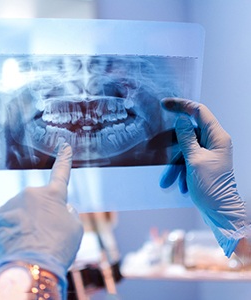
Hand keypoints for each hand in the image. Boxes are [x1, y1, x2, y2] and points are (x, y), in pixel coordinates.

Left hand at [0, 143, 82, 290]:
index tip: (65, 146)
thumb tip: (62, 209)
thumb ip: (69, 213)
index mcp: (54, 194)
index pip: (61, 173)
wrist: (31, 266)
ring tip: (31, 240)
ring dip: (26, 221)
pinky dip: (13, 228)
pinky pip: (9, 218)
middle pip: (39, 201)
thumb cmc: (58, 247)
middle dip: (41, 212)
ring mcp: (14, 202)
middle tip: (44, 233)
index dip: (64, 159)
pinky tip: (18, 241)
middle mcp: (33, 193)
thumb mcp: (75, 229)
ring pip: (22, 210)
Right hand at [160, 98, 245, 256]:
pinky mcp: (203, 162)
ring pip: (185, 149)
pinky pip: (187, 159)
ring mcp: (209, 153)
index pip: (199, 111)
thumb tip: (181, 120)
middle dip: (172, 144)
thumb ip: (186, 138)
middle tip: (156, 146)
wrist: (220, 212)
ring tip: (167, 180)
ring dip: (174, 163)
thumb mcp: (194, 160)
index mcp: (217, 137)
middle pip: (189, 132)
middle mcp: (214, 142)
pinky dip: (180, 170)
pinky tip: (178, 184)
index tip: (165, 104)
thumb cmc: (211, 187)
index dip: (181, 105)